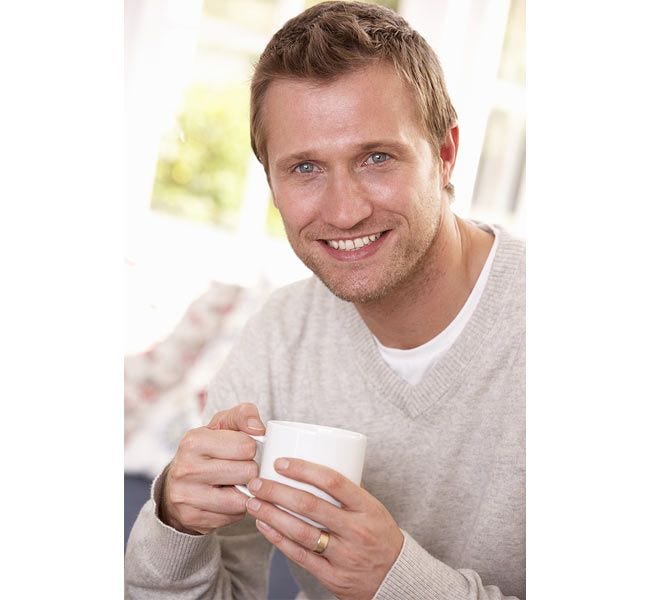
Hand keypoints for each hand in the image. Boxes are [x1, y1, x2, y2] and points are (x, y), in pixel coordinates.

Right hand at [159, 402, 264, 534]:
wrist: (178, 483)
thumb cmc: (208, 449)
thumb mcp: (222, 424)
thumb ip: (244, 415)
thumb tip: (259, 430)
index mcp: (194, 440)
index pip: (246, 446)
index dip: (251, 448)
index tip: (242, 450)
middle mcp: (186, 468)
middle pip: (247, 472)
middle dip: (250, 470)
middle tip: (240, 469)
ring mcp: (186, 496)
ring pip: (241, 498)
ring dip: (245, 492)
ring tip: (236, 484)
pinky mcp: (192, 517)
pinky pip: (232, 516)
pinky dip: (236, 509)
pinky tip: (227, 499)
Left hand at [244, 458, 403, 599]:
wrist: (396, 577)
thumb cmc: (379, 535)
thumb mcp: (372, 508)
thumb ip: (347, 491)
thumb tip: (313, 463)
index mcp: (367, 508)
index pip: (333, 481)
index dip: (304, 470)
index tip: (281, 462)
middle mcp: (356, 531)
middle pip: (310, 506)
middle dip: (278, 492)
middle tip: (257, 482)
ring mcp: (344, 556)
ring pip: (301, 532)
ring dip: (272, 515)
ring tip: (253, 502)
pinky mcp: (332, 576)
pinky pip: (300, 556)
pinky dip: (278, 539)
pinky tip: (264, 525)